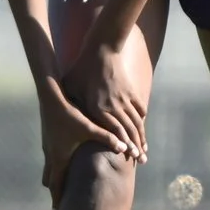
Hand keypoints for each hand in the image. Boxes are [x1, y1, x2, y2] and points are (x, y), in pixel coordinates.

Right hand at [38, 89, 112, 209]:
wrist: (50, 98)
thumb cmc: (70, 114)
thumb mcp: (90, 128)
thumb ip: (108, 138)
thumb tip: (126, 148)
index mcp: (60, 158)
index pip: (57, 185)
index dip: (57, 199)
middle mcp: (51, 156)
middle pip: (50, 181)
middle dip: (54, 194)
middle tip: (57, 206)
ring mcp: (48, 148)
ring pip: (49, 170)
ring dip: (53, 180)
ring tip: (58, 188)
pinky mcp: (49, 140)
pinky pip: (51, 160)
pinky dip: (55, 167)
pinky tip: (62, 165)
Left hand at [60, 41, 147, 164]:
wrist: (101, 49)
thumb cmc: (81, 69)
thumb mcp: (71, 87)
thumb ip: (72, 104)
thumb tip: (64, 119)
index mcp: (98, 108)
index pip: (115, 131)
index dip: (124, 144)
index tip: (130, 156)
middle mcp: (114, 106)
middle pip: (129, 130)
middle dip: (136, 147)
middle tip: (141, 160)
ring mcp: (124, 98)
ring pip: (136, 122)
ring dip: (141, 136)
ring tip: (145, 149)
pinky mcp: (130, 91)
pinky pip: (139, 108)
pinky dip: (141, 119)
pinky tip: (142, 127)